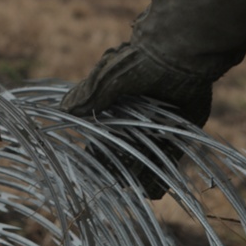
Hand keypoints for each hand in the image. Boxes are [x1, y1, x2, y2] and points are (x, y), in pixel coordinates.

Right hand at [61, 42, 212, 198]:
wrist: (180, 53)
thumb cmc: (140, 61)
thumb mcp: (108, 78)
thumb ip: (89, 95)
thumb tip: (62, 109)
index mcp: (119, 99)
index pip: (105, 129)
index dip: (99, 148)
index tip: (91, 166)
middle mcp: (140, 111)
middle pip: (126, 144)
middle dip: (120, 164)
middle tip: (114, 184)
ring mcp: (161, 120)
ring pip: (148, 152)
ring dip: (140, 173)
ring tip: (133, 193)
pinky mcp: (182, 125)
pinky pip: (171, 153)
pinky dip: (163, 170)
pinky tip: (154, 191)